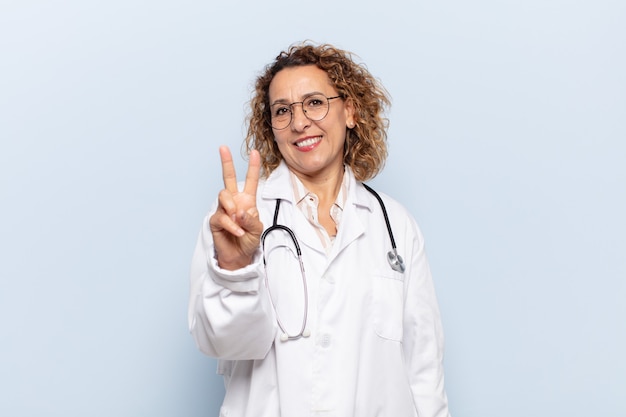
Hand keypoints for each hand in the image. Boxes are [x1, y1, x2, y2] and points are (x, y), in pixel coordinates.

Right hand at [209, 146, 262, 269]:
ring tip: (238, 220)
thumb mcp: (257, 229)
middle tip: (223, 148)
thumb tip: (239, 211)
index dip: (253, 167)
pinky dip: (232, 225)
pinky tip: (238, 232)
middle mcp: (234, 201)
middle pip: (228, 178)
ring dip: (232, 207)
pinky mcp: (215, 220)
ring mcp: (224, 209)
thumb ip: (251, 219)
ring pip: (223, 196)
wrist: (239, 256)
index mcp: (247, 201)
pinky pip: (222, 217)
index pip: (250, 181)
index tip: (255, 153)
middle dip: (226, 162)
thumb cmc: (249, 241)